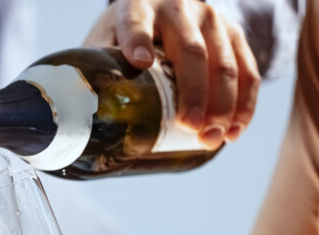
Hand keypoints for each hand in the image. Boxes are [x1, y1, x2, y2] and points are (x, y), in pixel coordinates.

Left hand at [84, 0, 260, 145]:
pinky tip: (235, 130)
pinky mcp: (233, 33)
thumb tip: (71, 121)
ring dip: (223, 104)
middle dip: (193, 91)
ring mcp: (210, 19)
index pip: (136, 21)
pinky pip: (247, 68)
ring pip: (225, 62)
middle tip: (190, 126)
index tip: (140, 62)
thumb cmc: (122, 40)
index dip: (138, 39)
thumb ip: (92, 71)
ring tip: (212, 138)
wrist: (159, 12)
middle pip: (191, 50)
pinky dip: (244, 102)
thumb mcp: (103, 46)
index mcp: (137, 6)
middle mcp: (177, 6)